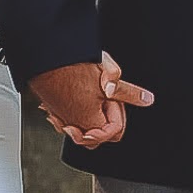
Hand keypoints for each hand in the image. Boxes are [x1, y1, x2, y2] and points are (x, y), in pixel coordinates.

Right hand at [33, 52, 152, 148]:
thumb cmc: (72, 64)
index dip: (120, 112)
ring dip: (91, 118)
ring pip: (83, 130)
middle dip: (106, 122)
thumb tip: (146, 100)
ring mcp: (60, 118)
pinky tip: (78, 95)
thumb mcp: (108, 74)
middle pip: (99, 138)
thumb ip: (128, 92)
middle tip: (107, 99)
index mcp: (90, 121)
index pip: (115, 131)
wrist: (45, 54)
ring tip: (94, 95)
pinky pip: (68, 122)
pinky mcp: (52, 110)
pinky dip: (75, 113)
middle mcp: (73, 125)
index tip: (114, 97)